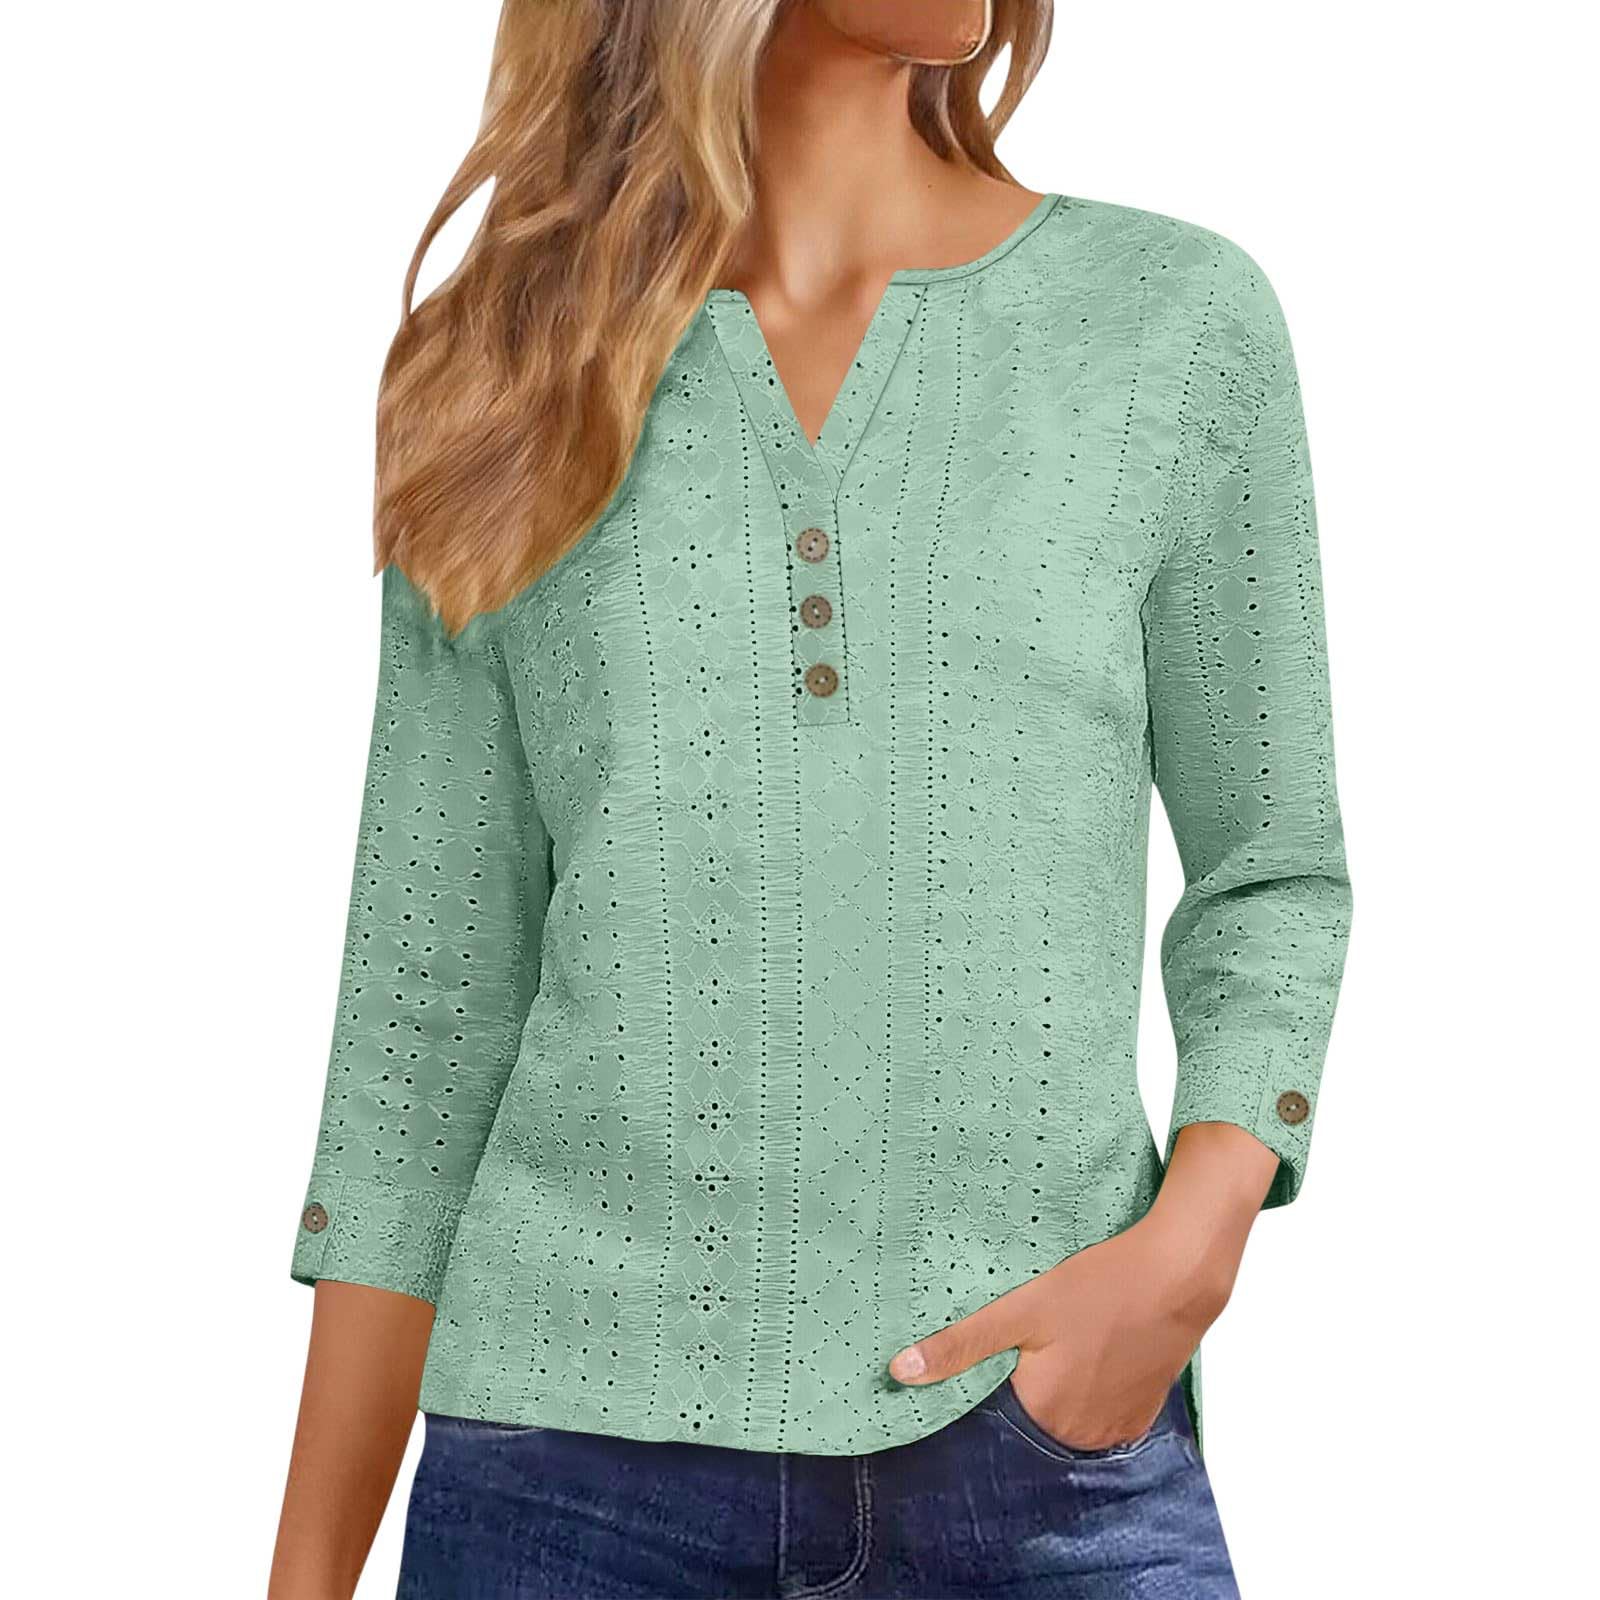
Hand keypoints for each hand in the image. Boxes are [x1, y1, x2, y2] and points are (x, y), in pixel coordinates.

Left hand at [887, 1121, 1277, 1449]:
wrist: (1178, 1274)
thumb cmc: (1098, 1285)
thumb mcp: (1021, 1308)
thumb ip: (961, 1345)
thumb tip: (899, 1374)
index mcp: (1043, 1412)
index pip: (994, 1406)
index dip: (991, 1374)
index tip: (997, 1345)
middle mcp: (1080, 1434)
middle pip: (1033, 1410)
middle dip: (1025, 1379)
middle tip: (1035, 1334)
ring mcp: (1116, 1427)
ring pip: (1067, 1411)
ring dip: (1061, 1383)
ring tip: (1065, 1339)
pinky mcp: (1143, 1413)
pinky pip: (1101, 1408)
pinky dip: (1093, 1385)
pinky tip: (1093, 1348)